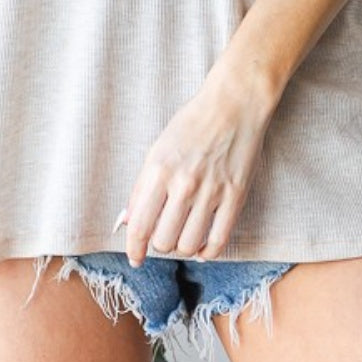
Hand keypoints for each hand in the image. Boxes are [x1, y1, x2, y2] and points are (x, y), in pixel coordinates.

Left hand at [114, 72, 273, 265]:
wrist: (233, 105)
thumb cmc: (192, 124)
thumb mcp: (157, 149)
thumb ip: (141, 187)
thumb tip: (126, 221)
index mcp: (159, 169)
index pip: (140, 224)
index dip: (135, 248)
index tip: (135, 257)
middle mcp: (184, 183)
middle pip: (163, 240)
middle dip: (159, 244)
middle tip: (163, 235)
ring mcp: (211, 191)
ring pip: (188, 245)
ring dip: (182, 248)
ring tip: (182, 237)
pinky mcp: (235, 196)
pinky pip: (218, 241)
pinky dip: (207, 251)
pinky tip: (202, 246)